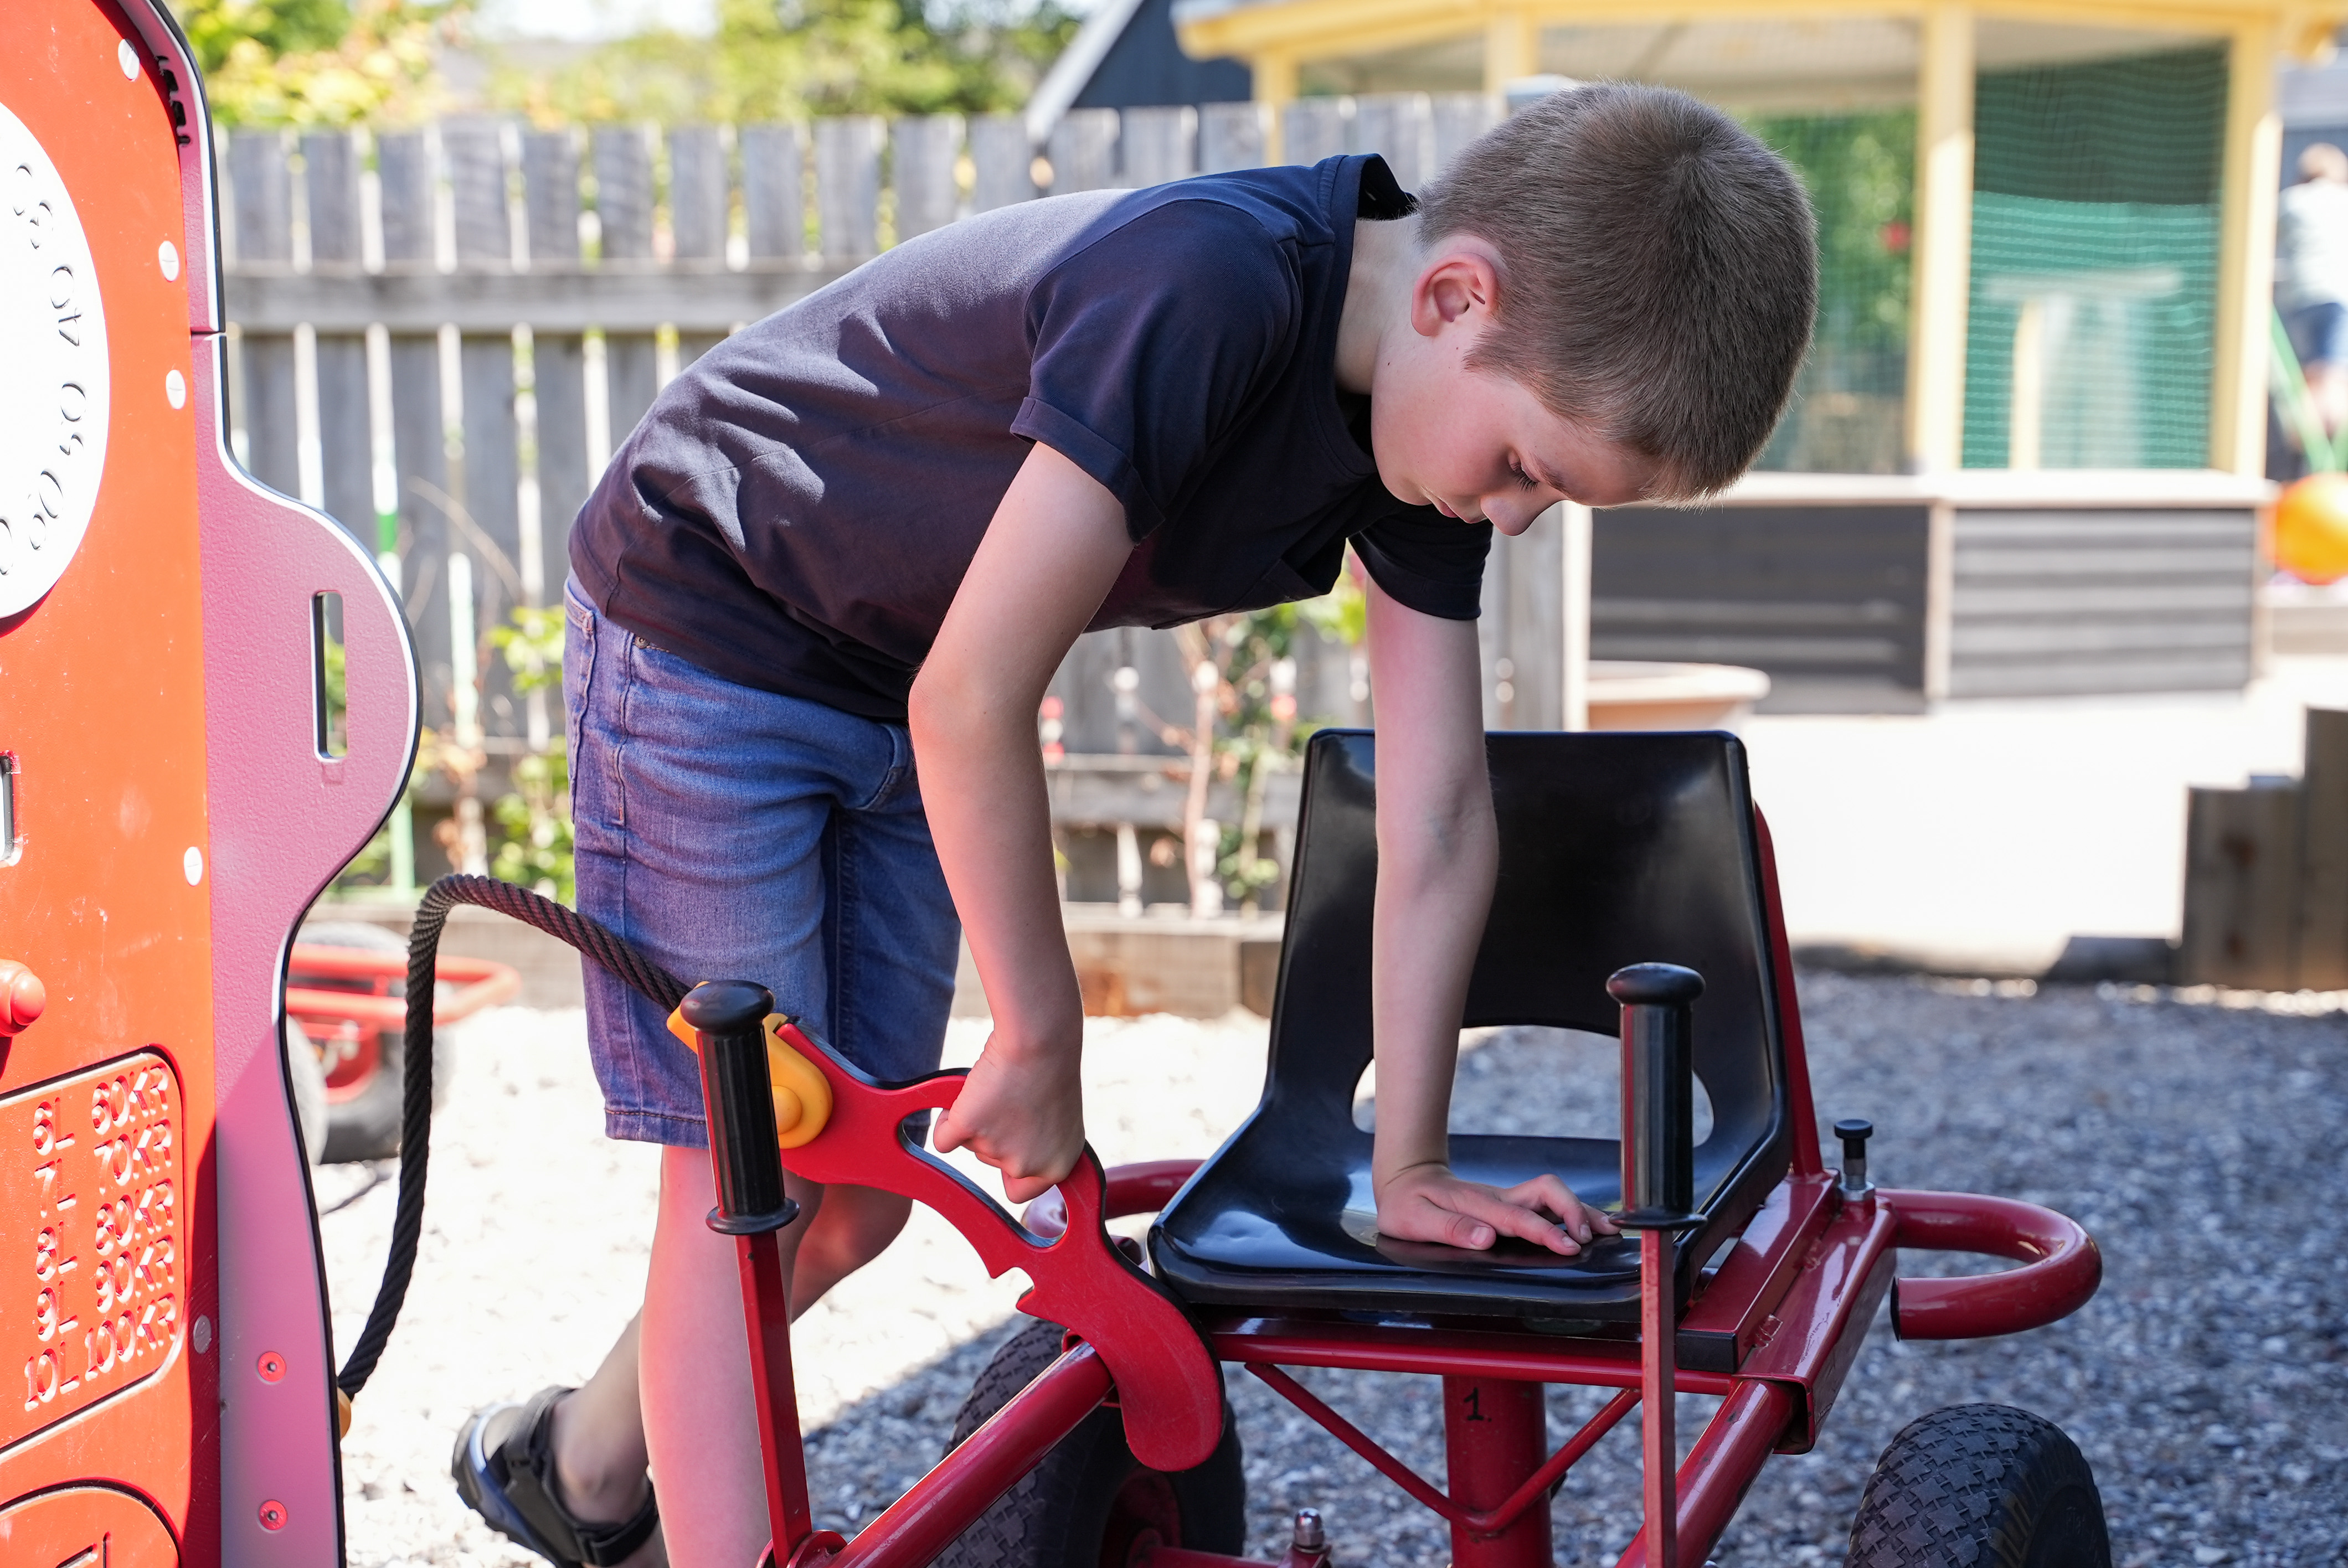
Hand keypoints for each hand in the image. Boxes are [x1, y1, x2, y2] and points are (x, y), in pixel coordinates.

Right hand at [932, 1035, 1085, 1203]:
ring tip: (997, 1089)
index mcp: (1056, 1166)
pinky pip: (943, 1138)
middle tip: (1010, 1100)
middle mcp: (1026, 1164)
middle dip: (993, 1135)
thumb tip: (1010, 1161)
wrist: (1038, 1040)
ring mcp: (994, 1149)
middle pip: (990, 1162)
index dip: (1010, 1170)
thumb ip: (1039, 1145)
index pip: (1020, 1192)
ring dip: (975, 1121)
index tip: (1008, 1151)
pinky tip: (963, 1099)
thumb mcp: (1059, 1119)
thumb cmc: (1051, 1069)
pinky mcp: (966, 1128)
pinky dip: (946, 1121)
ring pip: (969, 1145)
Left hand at [1374, 1163, 1620, 1255]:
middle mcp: (1498, 1198)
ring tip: (1608, 1230)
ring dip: (1580, 1210)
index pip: (1518, 1216)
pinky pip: (1546, 1203)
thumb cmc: (1407, 1203)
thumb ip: (1451, 1228)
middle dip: (1573, 1211)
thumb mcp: (1415, 1219)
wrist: (1405, 1177)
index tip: (1570, 1247)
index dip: (1546, 1231)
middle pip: (1546, 1192)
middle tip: (1589, 1240)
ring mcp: (1506, 1198)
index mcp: (1477, 1205)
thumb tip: (1487, 1238)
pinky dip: (1571, 1212)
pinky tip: (1590, 1225)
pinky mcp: (1509, 1203)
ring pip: (1551, 1195)